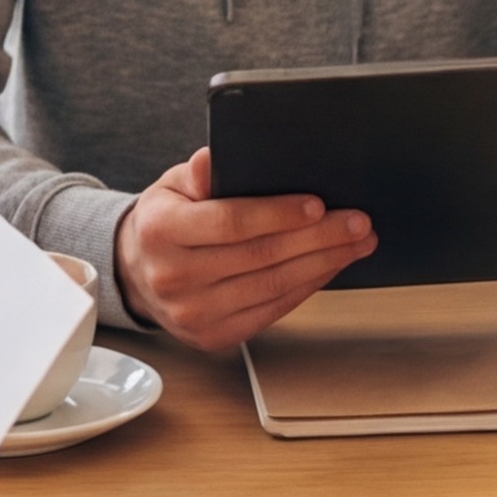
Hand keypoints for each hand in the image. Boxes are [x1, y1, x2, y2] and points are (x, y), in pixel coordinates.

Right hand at [116, 148, 370, 350]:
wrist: (138, 272)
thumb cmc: (166, 221)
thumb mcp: (173, 185)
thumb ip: (199, 172)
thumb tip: (213, 160)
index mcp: (161, 231)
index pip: (229, 222)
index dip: (277, 214)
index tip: (318, 205)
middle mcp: (173, 277)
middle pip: (260, 256)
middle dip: (318, 238)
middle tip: (357, 223)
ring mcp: (193, 313)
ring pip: (272, 286)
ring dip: (323, 264)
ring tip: (356, 243)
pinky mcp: (214, 336)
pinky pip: (272, 311)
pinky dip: (306, 288)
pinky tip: (329, 267)